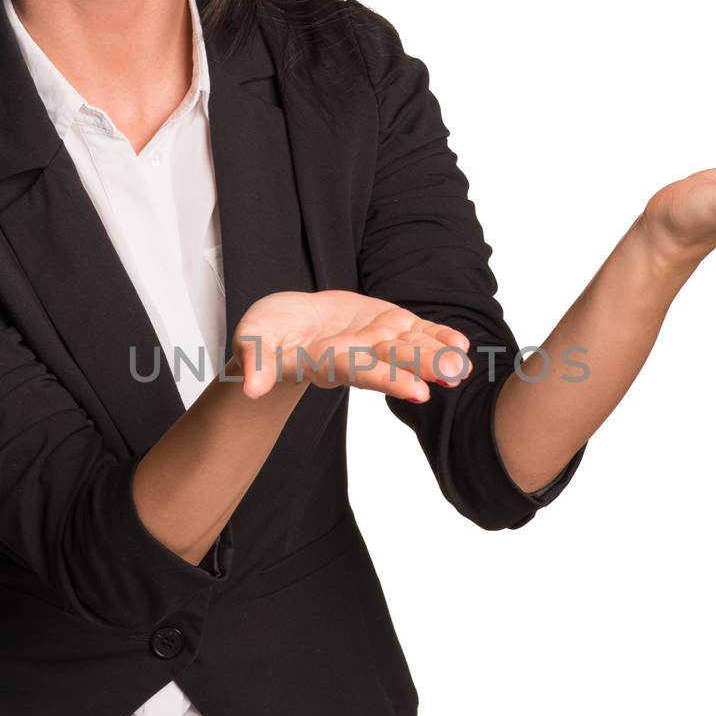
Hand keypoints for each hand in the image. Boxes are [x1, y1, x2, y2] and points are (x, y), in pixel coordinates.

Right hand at [230, 290, 471, 401]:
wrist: (286, 325)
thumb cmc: (267, 334)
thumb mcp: (253, 341)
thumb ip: (256, 363)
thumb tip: (251, 388)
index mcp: (328, 361)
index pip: (362, 371)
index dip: (390, 379)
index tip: (418, 392)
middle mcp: (358, 355)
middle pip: (395, 361)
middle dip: (425, 366)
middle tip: (455, 373)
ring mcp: (375, 341)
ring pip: (411, 348)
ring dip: (438, 355)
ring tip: (464, 363)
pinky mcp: (385, 324)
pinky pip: (416, 332)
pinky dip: (438, 336)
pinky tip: (461, 343)